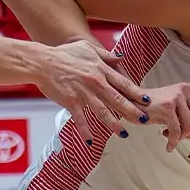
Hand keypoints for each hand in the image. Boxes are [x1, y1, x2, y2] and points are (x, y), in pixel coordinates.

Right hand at [32, 39, 149, 138]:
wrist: (43, 62)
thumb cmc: (64, 54)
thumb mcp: (87, 48)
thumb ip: (105, 54)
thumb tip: (120, 58)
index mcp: (101, 70)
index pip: (123, 83)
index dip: (136, 93)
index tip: (147, 101)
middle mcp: (95, 83)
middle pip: (118, 99)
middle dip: (132, 111)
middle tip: (144, 120)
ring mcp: (83, 94)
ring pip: (103, 112)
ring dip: (114, 124)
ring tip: (124, 134)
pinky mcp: (71, 102)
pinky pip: (80, 120)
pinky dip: (85, 131)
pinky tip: (90, 141)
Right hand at [138, 82, 189, 150]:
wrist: (131, 103)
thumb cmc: (155, 108)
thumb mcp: (178, 104)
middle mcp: (186, 90)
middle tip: (182, 136)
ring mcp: (176, 97)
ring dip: (182, 137)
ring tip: (172, 136)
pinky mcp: (167, 107)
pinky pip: (177, 131)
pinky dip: (174, 142)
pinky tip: (169, 146)